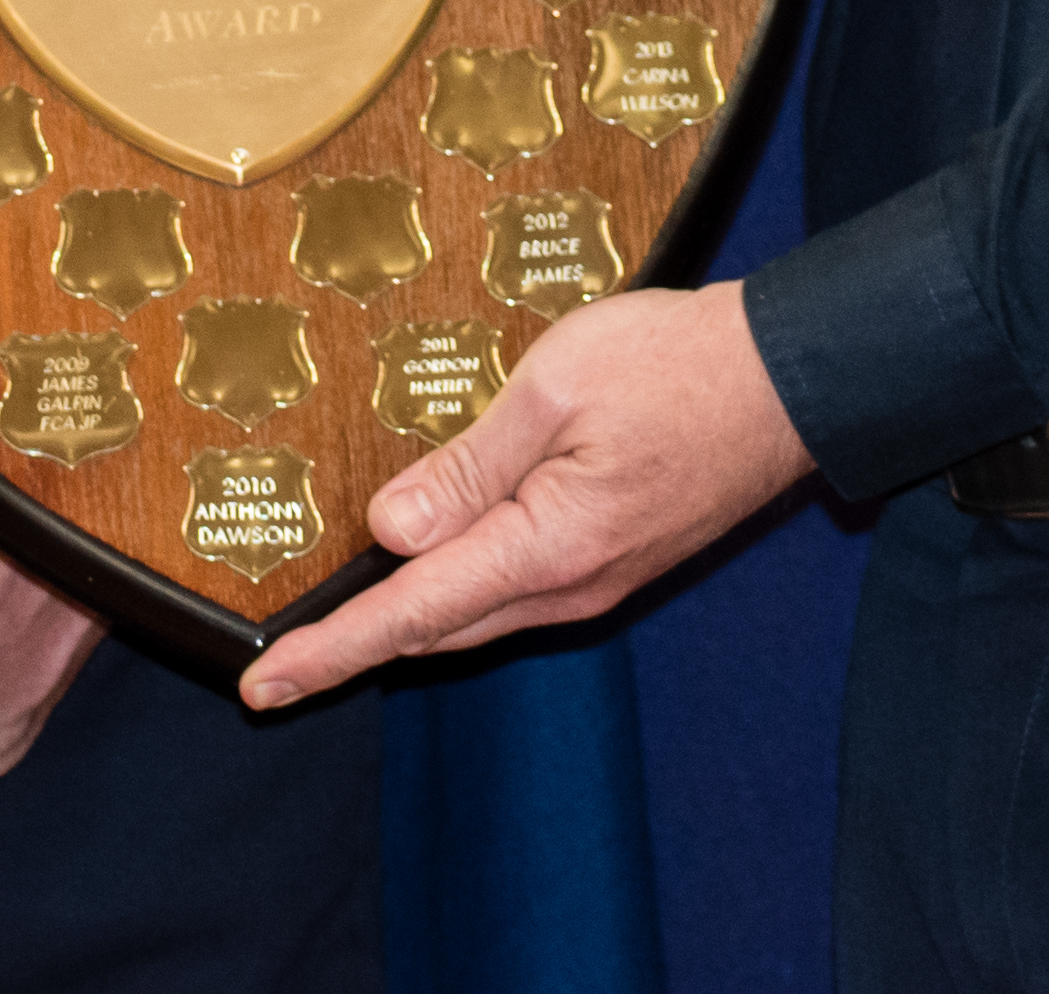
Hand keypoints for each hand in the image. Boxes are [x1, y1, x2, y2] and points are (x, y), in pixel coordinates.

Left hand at [236, 280, 809, 707]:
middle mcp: (569, 586)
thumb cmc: (673, 365)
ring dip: (403, 621)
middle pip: (436, 629)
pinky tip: (422, 565)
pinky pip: (511, 591)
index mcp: (548, 546)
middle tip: (275, 665)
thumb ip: (467, 464)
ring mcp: (594, 581)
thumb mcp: (554, 389)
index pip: (413, 613)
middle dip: (354, 648)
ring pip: (474, 614)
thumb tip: (389, 529)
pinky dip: (453, 592)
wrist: (786, 379)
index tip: (262, 685)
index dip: (331, 650)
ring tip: (329, 624)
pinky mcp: (608, 560)